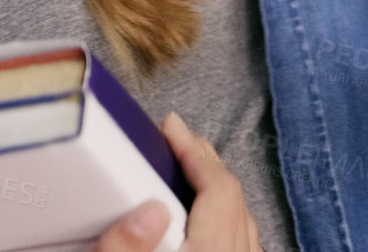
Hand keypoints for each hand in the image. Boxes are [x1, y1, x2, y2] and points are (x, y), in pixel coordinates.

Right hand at [93, 112, 262, 251]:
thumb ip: (126, 247)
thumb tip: (148, 210)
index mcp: (212, 250)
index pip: (218, 185)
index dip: (194, 149)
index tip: (171, 127)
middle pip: (233, 197)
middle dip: (204, 161)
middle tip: (177, 139)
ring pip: (241, 218)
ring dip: (215, 190)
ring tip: (187, 171)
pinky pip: (240, 239)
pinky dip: (223, 218)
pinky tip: (200, 218)